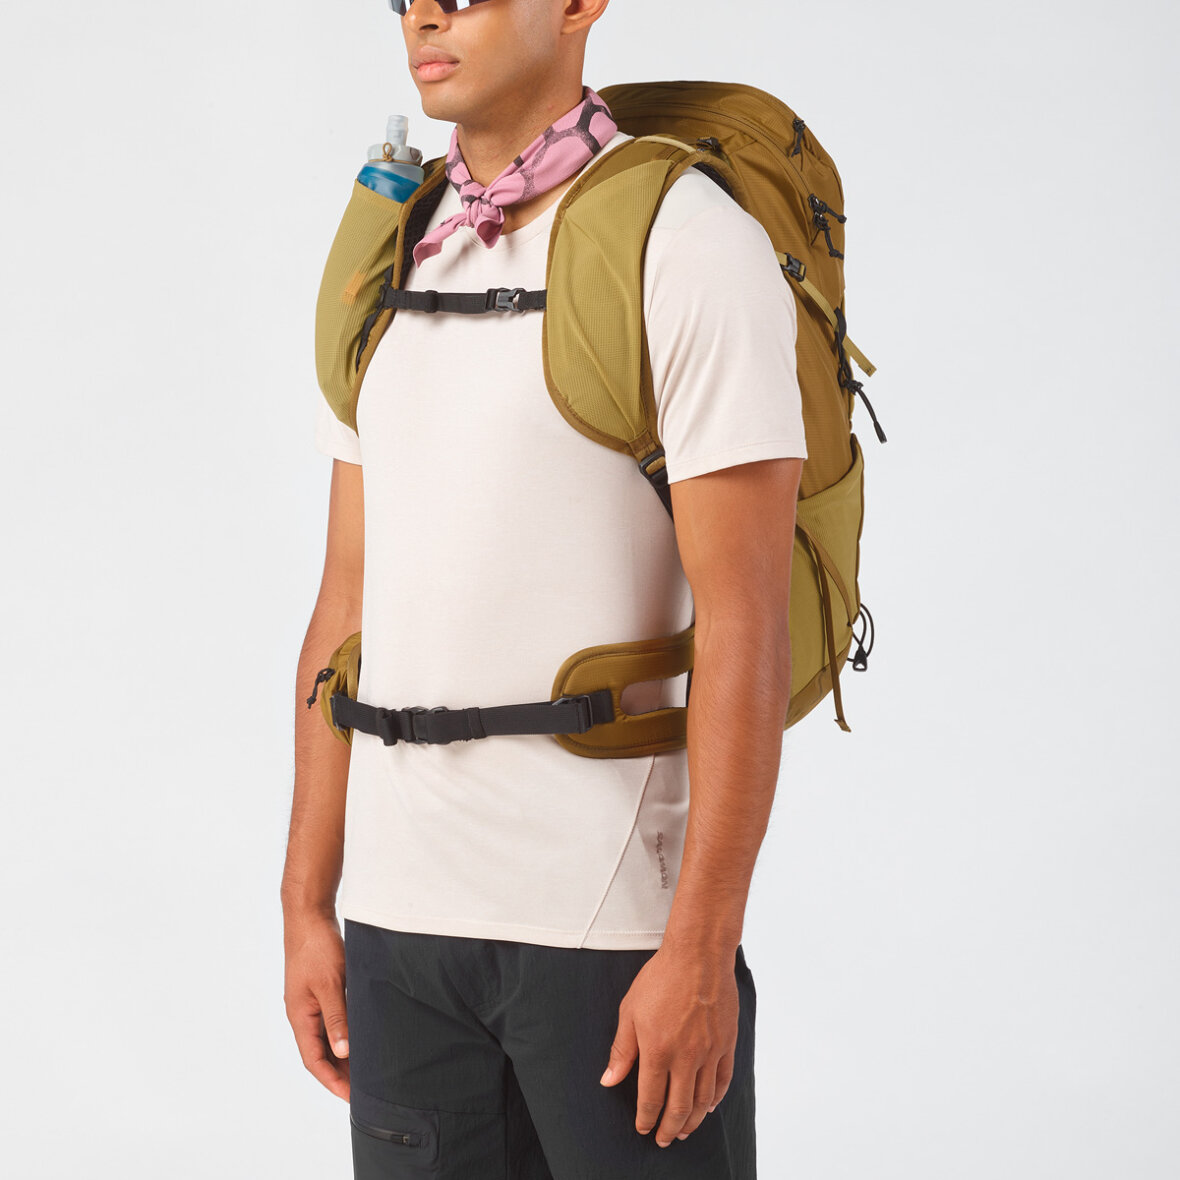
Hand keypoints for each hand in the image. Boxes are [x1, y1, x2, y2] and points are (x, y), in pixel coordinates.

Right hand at [283, 908, 350, 1100]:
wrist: (309, 917)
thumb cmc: (317, 948)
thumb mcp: (330, 984)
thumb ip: (336, 1018)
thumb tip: (343, 1052)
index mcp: (300, 1016)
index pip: (314, 1060)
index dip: (332, 1080)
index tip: (350, 1097)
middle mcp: (302, 1014)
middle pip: (319, 1053)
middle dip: (339, 1072)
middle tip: (364, 1088)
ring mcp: (309, 1003)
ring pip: (326, 1038)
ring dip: (343, 1054)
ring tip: (366, 1069)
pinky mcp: (319, 991)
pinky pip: (331, 1021)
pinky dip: (344, 1033)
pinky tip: (361, 1037)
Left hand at [599, 941, 738, 1146]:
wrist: (698, 955)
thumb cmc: (660, 978)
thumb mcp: (630, 1011)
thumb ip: (622, 1050)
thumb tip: (609, 1081)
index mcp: (657, 1050)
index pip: (651, 1098)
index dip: (646, 1119)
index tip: (642, 1128)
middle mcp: (686, 1057)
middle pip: (678, 1107)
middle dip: (669, 1129)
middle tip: (664, 1140)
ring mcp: (710, 1052)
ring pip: (702, 1100)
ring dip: (692, 1121)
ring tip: (684, 1131)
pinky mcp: (727, 1043)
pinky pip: (722, 1080)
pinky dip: (715, 1099)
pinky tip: (707, 1106)